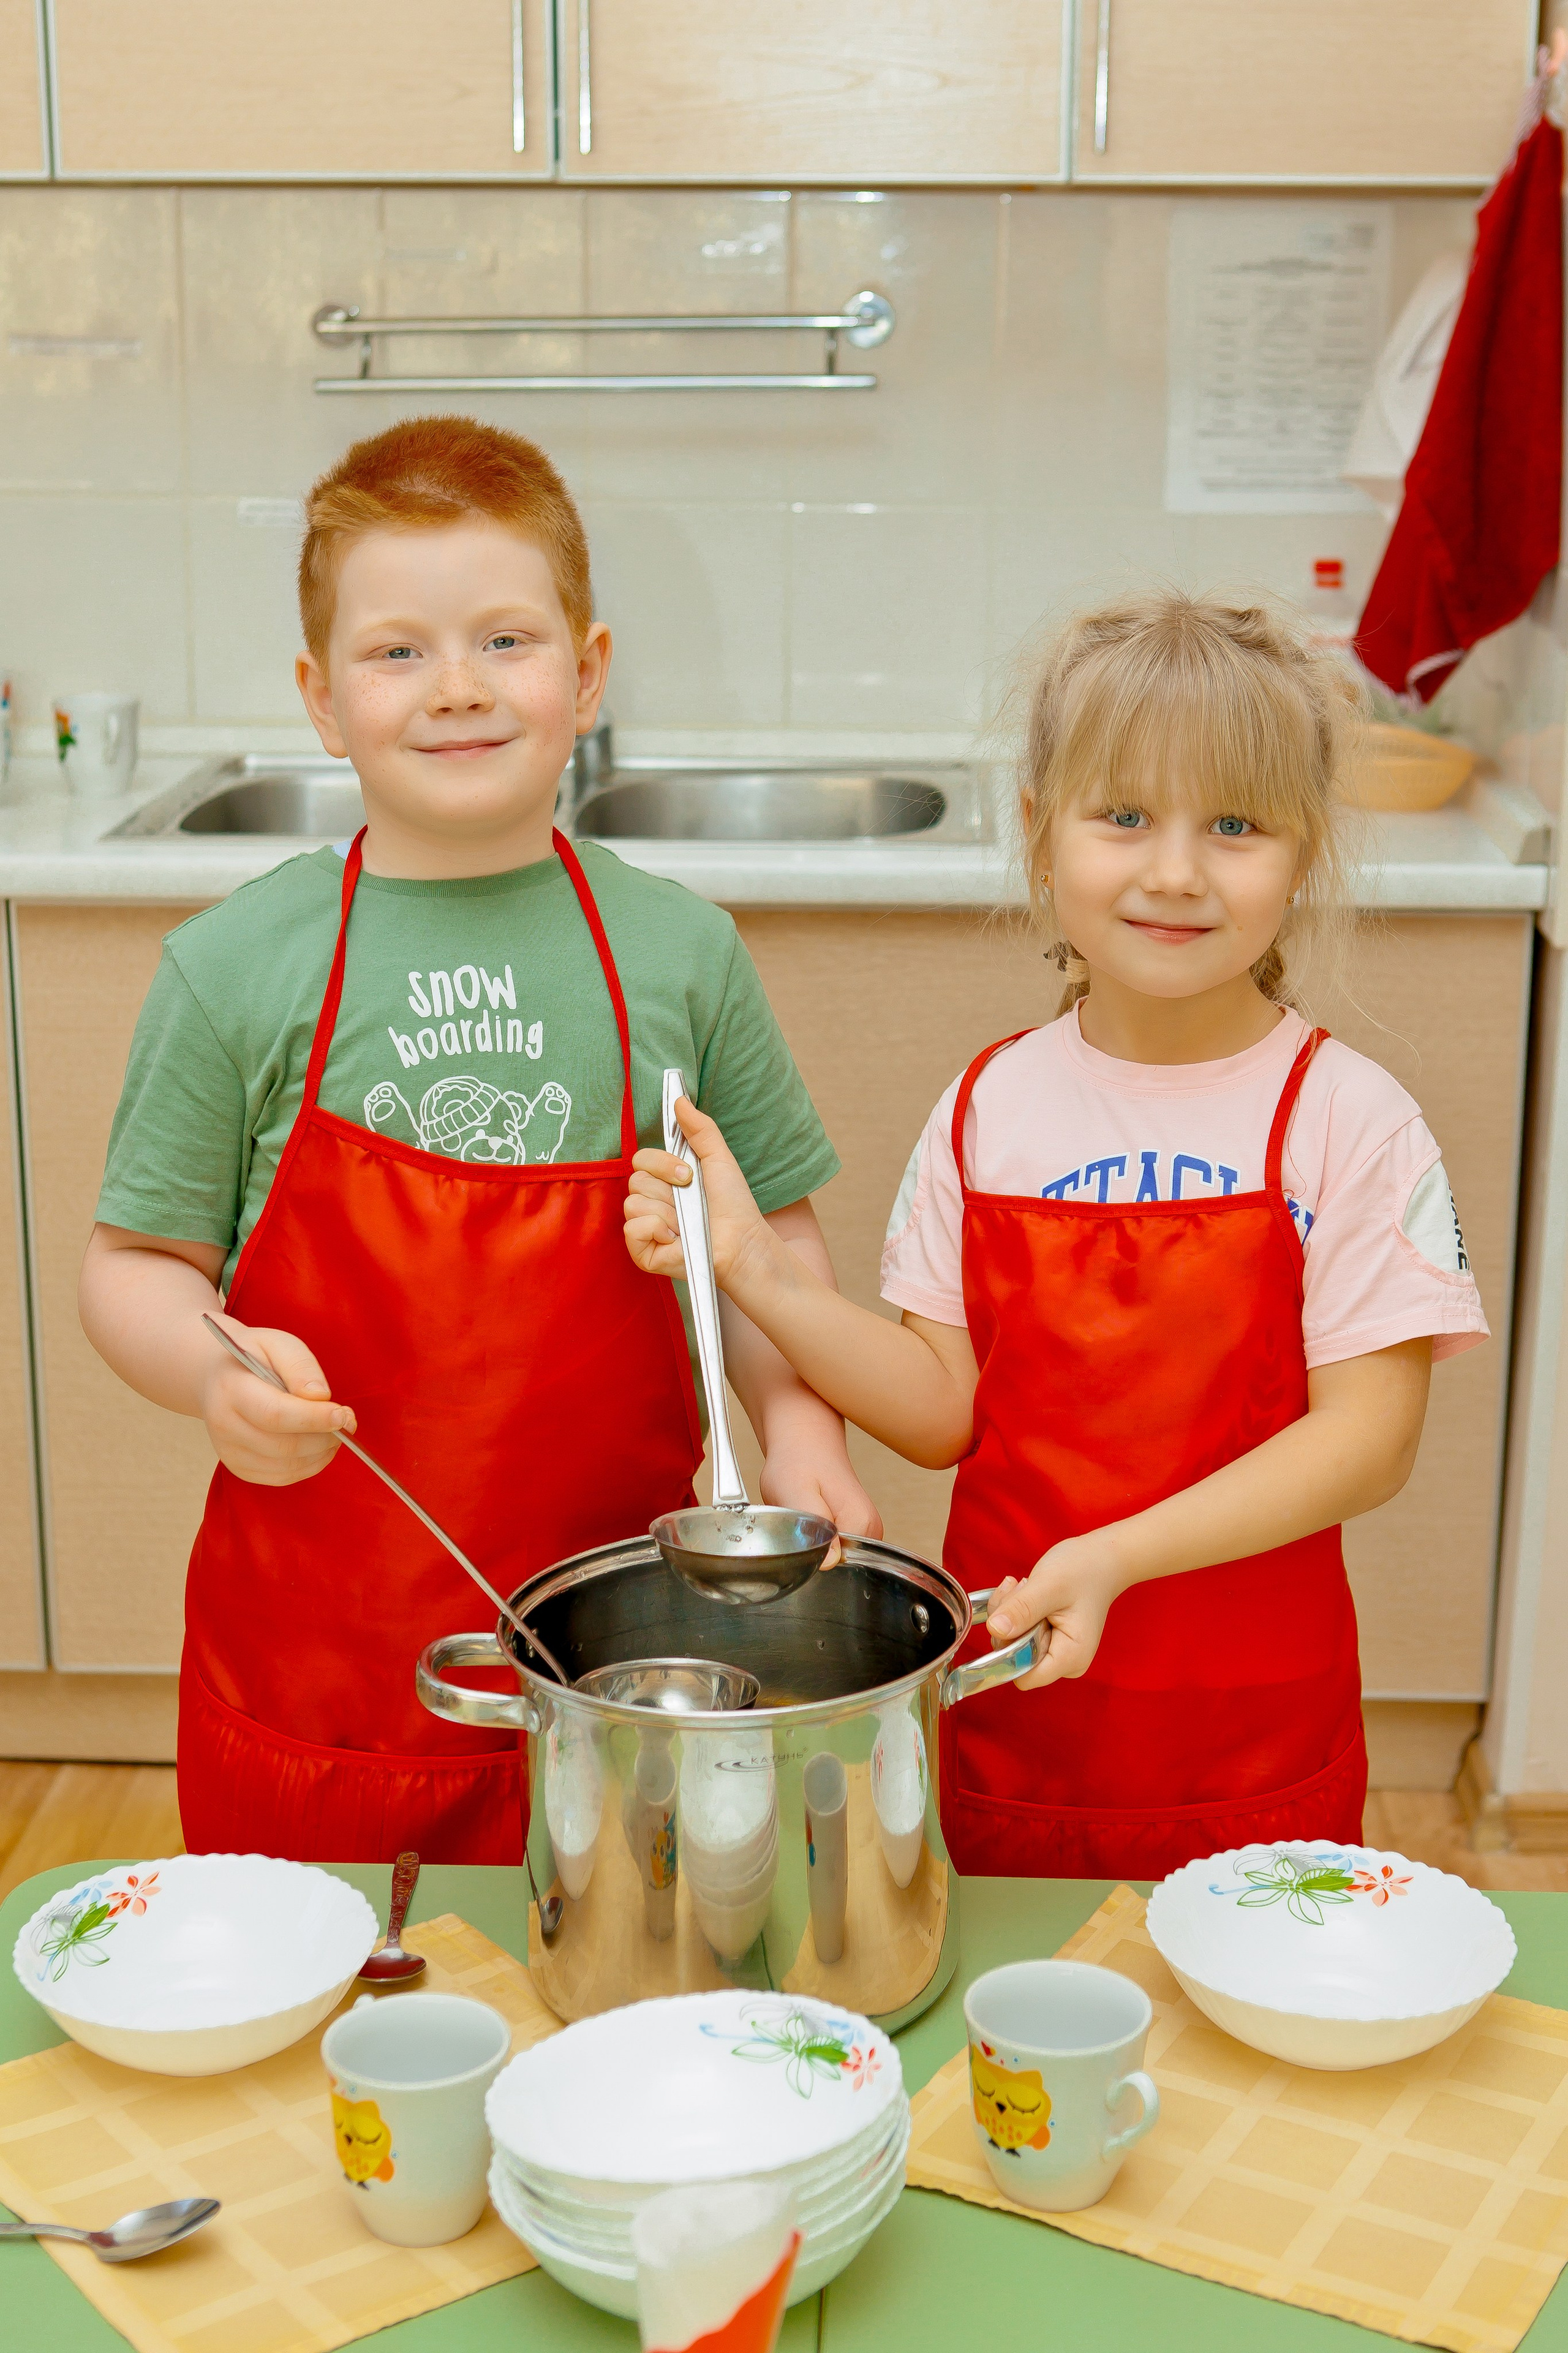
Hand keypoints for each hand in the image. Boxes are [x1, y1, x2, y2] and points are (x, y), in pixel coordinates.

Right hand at [198, 1315, 355, 1486]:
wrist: (216, 1376)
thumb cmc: (254, 1357)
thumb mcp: (277, 1344)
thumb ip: (300, 1366)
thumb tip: (320, 1396)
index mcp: (231, 1390)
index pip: (275, 1414)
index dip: (314, 1418)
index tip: (343, 1414)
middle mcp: (224, 1426)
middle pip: (284, 1446)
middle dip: (325, 1437)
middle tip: (347, 1421)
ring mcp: (230, 1452)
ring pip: (287, 1466)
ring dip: (321, 1453)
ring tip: (335, 1430)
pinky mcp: (239, 1468)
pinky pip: (283, 1477)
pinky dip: (310, 1464)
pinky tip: (319, 1444)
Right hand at [623, 1097, 774, 1288]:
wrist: (741, 1241)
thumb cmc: (733, 1204)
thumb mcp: (718, 1159)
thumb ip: (700, 1129)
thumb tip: (679, 1099)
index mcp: (664, 1180)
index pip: (641, 1159)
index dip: (663, 1164)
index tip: (688, 1175)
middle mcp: (651, 1202)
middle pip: (636, 1181)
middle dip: (667, 1190)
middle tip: (691, 1202)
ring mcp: (645, 1228)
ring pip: (633, 1204)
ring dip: (667, 1213)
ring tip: (686, 1224)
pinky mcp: (643, 1251)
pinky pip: (633, 1229)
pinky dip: (657, 1230)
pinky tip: (676, 1239)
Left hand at [759, 1436, 884, 1571]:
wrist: (804, 1444)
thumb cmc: (797, 1463)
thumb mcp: (796, 1492)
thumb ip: (815, 1527)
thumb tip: (830, 1563)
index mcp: (862, 1524)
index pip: (841, 1568)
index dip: (812, 1561)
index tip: (798, 1538)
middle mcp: (871, 1530)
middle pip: (840, 1566)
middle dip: (812, 1555)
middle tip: (798, 1526)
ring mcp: (865, 1530)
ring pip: (835, 1559)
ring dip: (813, 1548)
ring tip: (803, 1522)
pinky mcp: (855, 1529)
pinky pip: (834, 1549)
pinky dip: (816, 1541)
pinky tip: (809, 1523)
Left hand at [985, 1535, 1127, 1691]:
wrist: (1101, 1560)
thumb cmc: (1082, 1570)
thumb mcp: (1049, 1586)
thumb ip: (1022, 1610)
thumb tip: (995, 1630)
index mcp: (1071, 1657)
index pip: (1024, 1676)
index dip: (1009, 1649)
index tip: (1014, 1613)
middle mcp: (1065, 1663)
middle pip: (1014, 1658)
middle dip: (1009, 1623)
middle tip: (1021, 1591)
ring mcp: (1057, 1653)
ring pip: (1011, 1643)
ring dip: (1009, 1613)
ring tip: (1025, 1587)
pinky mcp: (1049, 1642)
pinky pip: (1017, 1634)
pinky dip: (1014, 1611)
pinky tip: (1024, 1590)